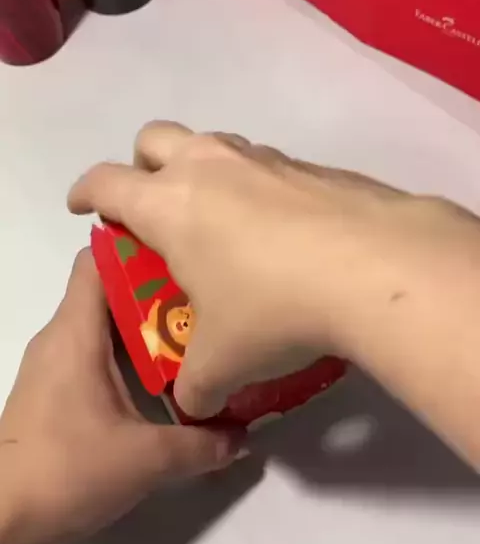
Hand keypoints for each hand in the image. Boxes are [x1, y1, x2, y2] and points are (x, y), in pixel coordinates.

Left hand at [0, 250, 242, 543]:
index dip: (137, 245)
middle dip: (158, 290)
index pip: (98, 259)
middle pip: (109, 290)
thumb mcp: (144, 460)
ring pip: (104, 324)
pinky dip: (128, 355)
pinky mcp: (53, 390)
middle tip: (206, 298)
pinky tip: (163, 377)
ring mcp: (54, 363)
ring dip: (146, 326)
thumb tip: (243, 435)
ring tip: (195, 334)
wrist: (0, 519)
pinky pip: (94, 352)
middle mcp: (61, 336)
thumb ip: (200, 444)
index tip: (182, 251)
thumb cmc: (65, 469)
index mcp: (76, 331)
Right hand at [67, 122, 412, 418]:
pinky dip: (256, 187)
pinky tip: (281, 233)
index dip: (86, 193)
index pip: (106, 181)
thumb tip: (194, 405)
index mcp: (169, 204)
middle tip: (154, 209)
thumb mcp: (224, 362)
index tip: (83, 207)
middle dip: (142, 166)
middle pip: (154, 138)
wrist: (375, 267)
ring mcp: (263, 158)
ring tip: (220, 223)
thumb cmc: (275, 307)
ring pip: (213, 143)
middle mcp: (209, 166)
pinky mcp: (309, 165)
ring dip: (202, 171)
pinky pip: (265, 164)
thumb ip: (197, 386)